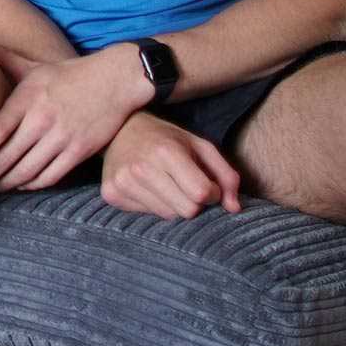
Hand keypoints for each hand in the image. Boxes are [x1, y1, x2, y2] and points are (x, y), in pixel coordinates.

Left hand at [0, 44, 149, 192]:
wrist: (116, 79)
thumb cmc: (68, 74)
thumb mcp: (32, 65)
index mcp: (27, 99)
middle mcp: (42, 119)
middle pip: (8, 157)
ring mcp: (62, 136)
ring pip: (28, 170)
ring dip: (8, 183)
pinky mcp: (80, 150)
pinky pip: (51, 176)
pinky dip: (34, 184)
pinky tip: (23, 185)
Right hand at [99, 113, 242, 219]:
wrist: (120, 129)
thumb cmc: (167, 139)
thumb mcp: (200, 147)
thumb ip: (226, 176)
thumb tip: (234, 209)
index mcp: (166, 152)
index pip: (201, 194)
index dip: (210, 192)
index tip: (204, 182)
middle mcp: (141, 168)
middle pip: (186, 210)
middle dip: (193, 201)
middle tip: (184, 184)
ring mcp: (123, 182)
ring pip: (167, 216)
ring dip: (173, 204)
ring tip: (164, 183)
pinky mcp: (110, 193)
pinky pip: (147, 215)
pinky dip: (153, 205)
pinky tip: (147, 187)